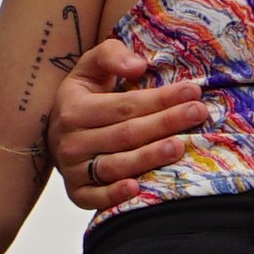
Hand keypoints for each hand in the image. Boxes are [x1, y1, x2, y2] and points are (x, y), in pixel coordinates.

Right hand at [44, 46, 207, 213]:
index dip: (160, 98)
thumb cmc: (83, 97)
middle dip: (165, 123)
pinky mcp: (76, 193)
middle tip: (198, 114)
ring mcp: (72, 169)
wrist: (56, 134)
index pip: (124, 105)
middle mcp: (70, 140)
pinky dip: (115, 196)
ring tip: (179, 146)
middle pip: (126, 134)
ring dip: (148, 158)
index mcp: (74, 108)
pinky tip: (138, 189)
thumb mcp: (89, 68)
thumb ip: (111, 55)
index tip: (192, 91)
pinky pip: (94, 198)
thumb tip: (138, 65)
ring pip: (115, 165)